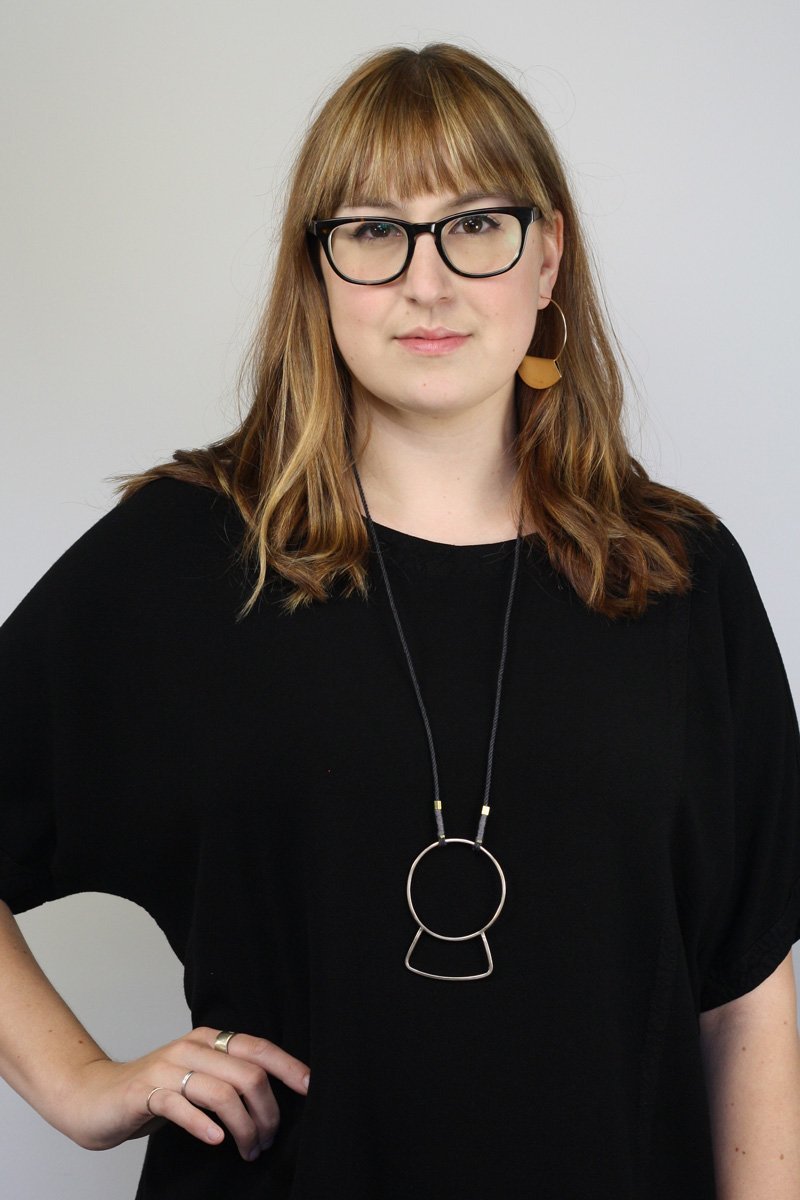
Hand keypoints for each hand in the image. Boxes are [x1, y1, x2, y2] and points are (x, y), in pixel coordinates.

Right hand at [65, 1028, 309, 1161]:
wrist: (95, 1097)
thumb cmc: (154, 1092)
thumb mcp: (197, 1078)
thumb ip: (228, 1077)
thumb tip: (274, 1095)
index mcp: (208, 1039)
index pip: (258, 1047)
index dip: (288, 1067)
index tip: (310, 1088)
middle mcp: (192, 1047)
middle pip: (247, 1075)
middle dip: (267, 1113)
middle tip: (267, 1141)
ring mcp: (168, 1068)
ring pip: (222, 1093)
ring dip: (243, 1127)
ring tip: (249, 1149)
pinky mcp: (146, 1092)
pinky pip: (181, 1106)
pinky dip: (203, 1125)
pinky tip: (216, 1140)